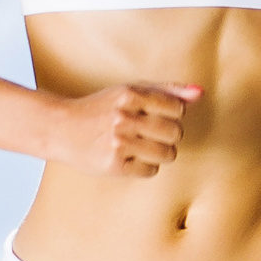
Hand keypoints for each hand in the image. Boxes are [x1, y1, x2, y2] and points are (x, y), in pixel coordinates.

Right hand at [50, 81, 198, 176]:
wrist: (61, 129)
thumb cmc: (101, 108)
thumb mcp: (130, 91)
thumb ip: (166, 91)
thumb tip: (199, 92)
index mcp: (130, 94)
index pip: (177, 110)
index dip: (173, 115)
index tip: (158, 116)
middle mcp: (124, 118)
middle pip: (175, 133)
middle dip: (168, 135)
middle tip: (150, 133)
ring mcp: (118, 143)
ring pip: (167, 154)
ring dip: (160, 153)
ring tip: (142, 146)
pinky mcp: (114, 165)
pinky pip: (151, 170)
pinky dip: (146, 166)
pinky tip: (130, 157)